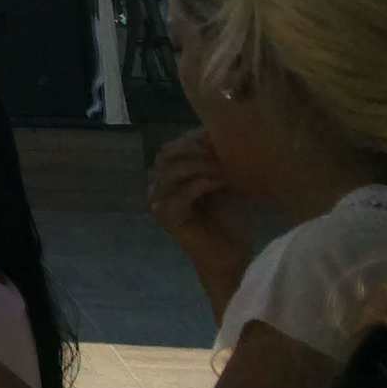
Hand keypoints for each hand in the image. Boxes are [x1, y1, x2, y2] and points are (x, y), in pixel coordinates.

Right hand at [148, 130, 244, 247]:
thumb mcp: (221, 181)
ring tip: (224, 168)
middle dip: (194, 148)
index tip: (220, 136)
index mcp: (167, 176)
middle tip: (221, 150)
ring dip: (200, 165)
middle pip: (166, 154)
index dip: (193, 138)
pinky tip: (221, 182)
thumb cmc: (228, 219)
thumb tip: (219, 131)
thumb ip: (213, 160)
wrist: (229, 256)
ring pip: (172, 170)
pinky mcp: (167, 217)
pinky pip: (181, 193)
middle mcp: (157, 186)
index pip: (171, 147)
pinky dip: (202, 184)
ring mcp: (158, 202)